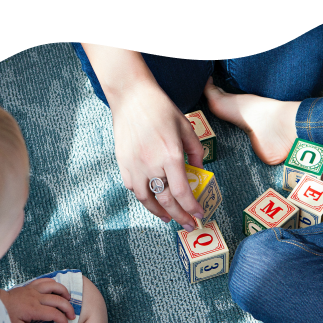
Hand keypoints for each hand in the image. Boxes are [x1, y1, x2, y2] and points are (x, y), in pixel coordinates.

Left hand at [0, 278, 74, 322]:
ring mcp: (34, 290)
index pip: (54, 314)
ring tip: (68, 300)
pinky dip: (54, 283)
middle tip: (72, 316)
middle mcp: (36, 297)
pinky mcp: (31, 286)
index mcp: (33, 309)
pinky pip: (46, 280)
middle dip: (68, 308)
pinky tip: (57, 289)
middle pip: (58, 300)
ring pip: (54, 286)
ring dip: (64, 292)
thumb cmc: (6, 317)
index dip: (63, 321)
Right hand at [109, 79, 204, 229]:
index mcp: (170, 155)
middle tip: (188, 225)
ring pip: (147, 200)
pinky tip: (153, 200)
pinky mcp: (123, 164)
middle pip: (166, 201)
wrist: (131, 97)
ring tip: (169, 218)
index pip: (182, 192)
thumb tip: (199, 172)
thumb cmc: (161, 110)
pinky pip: (134, 189)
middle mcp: (151, 164)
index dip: (191, 208)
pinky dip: (145, 198)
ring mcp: (135, 166)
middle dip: (180, 217)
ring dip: (160, 213)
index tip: (199, 215)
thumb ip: (196, 153)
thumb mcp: (186, 128)